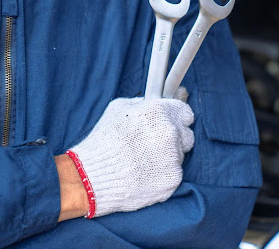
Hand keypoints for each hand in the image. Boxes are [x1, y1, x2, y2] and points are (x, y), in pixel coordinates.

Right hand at [65, 88, 193, 217]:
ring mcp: (173, 156)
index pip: (185, 113)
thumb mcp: (118, 109)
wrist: (92, 177)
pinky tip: (145, 174)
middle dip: (174, 139)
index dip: (178, 119)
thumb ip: (144, 103)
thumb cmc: (103, 142)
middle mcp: (170, 132)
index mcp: (158, 111)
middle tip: (151, 146)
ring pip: (180, 155)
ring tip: (143, 161)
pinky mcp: (173, 178)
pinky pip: (175, 173)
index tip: (173, 125)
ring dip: (167, 157)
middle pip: (186, 135)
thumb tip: (161, 100)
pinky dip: (164, 174)